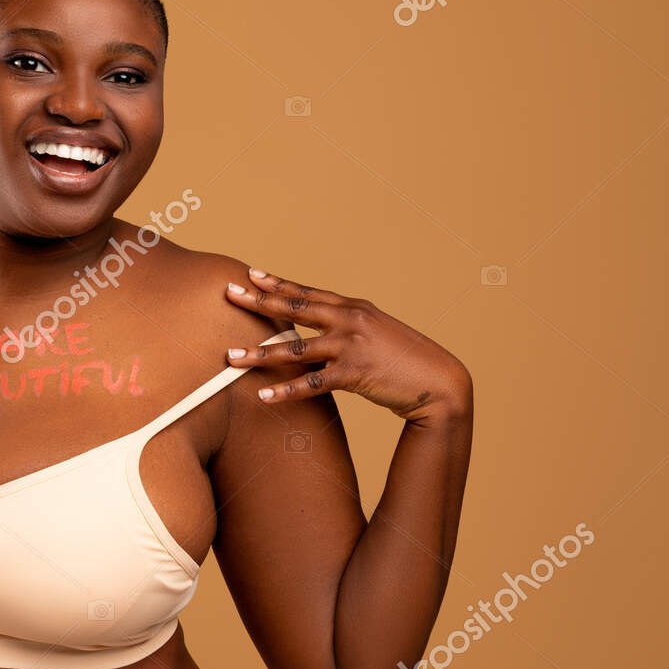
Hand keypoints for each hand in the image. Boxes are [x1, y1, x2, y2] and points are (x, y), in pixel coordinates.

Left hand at [225, 267, 471, 422]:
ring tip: (230, 357)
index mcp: (354, 308)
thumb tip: (321, 329)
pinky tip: (263, 395)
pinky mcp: (354, 374)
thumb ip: (348, 327)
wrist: (439, 381)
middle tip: (228, 293)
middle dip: (259, 300)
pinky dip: (285, 389)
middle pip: (295, 308)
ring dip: (260, 353)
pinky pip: (311, 383)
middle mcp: (350, 320)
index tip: (251, 274)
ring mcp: (351, 346)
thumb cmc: (405, 359)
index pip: (308, 292)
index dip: (278, 283)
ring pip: (296, 348)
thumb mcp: (377, 333)